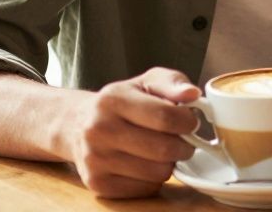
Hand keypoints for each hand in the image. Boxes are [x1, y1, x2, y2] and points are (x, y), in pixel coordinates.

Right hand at [60, 67, 200, 197]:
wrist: (78, 124)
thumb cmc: (122, 101)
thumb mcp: (147, 82)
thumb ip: (173, 83)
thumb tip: (192, 93)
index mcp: (112, 100)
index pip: (166, 117)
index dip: (188, 122)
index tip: (191, 122)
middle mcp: (99, 130)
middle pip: (164, 149)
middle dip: (184, 146)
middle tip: (183, 140)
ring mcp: (95, 159)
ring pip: (158, 172)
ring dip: (169, 163)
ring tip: (162, 150)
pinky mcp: (97, 183)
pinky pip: (145, 189)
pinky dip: (154, 179)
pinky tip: (146, 163)